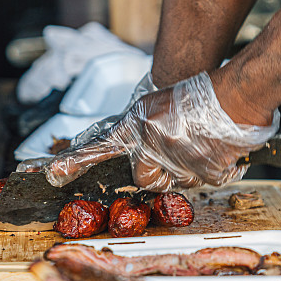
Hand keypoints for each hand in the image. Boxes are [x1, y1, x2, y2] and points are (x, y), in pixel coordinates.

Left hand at [45, 72, 278, 190]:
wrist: (232, 96)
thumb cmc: (192, 97)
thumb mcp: (151, 108)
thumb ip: (134, 130)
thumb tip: (116, 149)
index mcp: (136, 127)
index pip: (97, 147)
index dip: (73, 163)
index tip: (49, 175)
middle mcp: (152, 146)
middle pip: (144, 180)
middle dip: (155, 175)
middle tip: (171, 154)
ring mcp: (178, 163)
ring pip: (174, 184)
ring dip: (181, 173)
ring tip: (195, 147)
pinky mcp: (204, 175)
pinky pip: (201, 184)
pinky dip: (207, 172)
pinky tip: (211, 152)